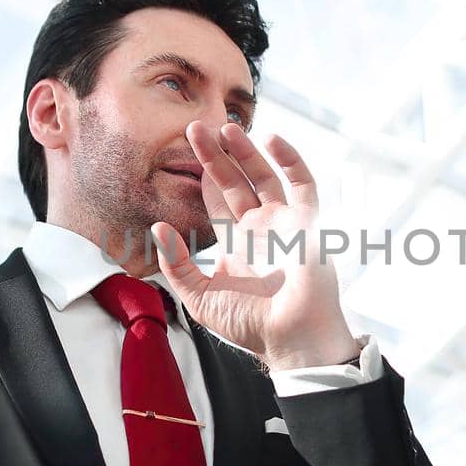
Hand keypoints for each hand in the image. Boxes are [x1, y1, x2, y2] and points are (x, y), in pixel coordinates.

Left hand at [152, 121, 358, 371]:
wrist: (290, 338)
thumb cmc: (249, 323)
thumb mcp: (200, 295)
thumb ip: (178, 264)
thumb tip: (158, 227)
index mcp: (235, 242)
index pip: (216, 201)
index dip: (202, 175)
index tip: (185, 149)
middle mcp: (259, 228)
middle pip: (235, 182)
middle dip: (216, 156)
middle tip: (196, 128)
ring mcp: (284, 223)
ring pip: (264, 177)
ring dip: (247, 151)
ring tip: (228, 127)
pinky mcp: (308, 223)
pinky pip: (303, 185)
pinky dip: (291, 161)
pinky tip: (273, 140)